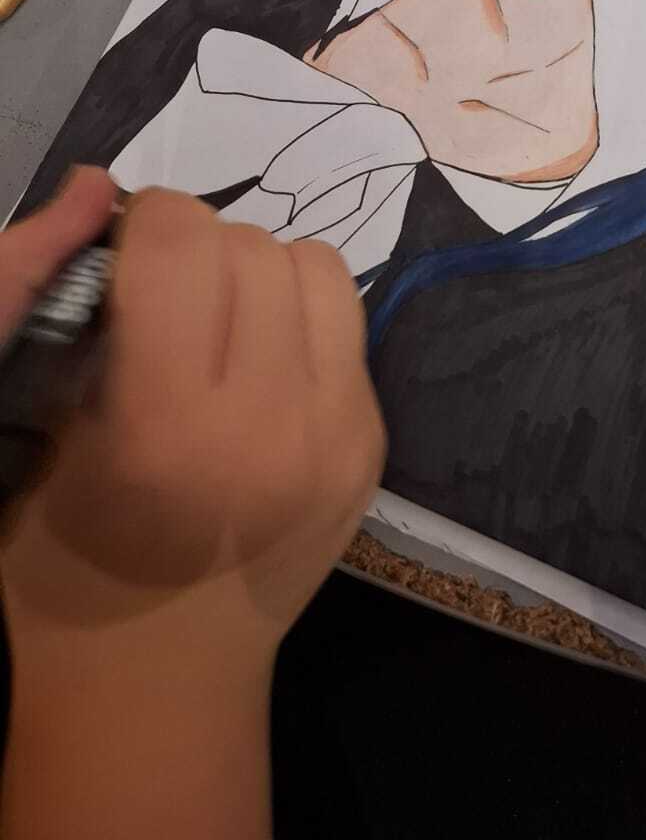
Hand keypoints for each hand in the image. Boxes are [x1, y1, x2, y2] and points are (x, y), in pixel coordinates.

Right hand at [1, 176, 383, 659]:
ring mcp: (338, 435)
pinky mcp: (374, 445)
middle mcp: (270, 423)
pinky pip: (348, 324)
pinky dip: (302, 318)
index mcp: (165, 427)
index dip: (144, 224)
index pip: (180, 241)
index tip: (126, 255)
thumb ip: (70, 313)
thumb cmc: (65, 566)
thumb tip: (105, 190)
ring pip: (315, 266)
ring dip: (261, 271)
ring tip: (222, 322)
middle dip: (198, 248)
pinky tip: (263, 366)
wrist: (160, 686)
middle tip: (166, 295)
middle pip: (250, 244)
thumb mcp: (40, 437)